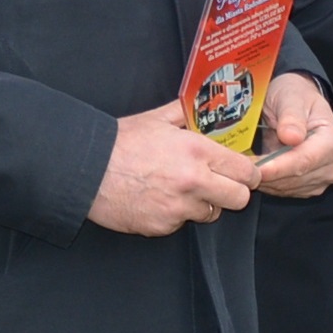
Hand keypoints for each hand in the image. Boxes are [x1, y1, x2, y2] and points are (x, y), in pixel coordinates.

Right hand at [90, 107, 265, 234]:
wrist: (86, 169)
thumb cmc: (119, 142)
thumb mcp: (156, 119)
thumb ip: (185, 114)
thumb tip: (202, 106)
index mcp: (196, 151)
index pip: (246, 170)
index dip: (247, 172)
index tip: (242, 172)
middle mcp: (193, 181)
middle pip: (240, 199)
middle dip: (233, 193)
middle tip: (220, 185)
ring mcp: (178, 207)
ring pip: (212, 214)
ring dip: (204, 205)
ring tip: (182, 191)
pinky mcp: (163, 226)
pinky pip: (182, 224)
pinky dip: (176, 215)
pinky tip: (159, 200)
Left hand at [250, 72, 332, 198]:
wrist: (298, 104)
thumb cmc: (295, 97)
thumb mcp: (291, 97)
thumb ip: (291, 116)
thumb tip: (291, 137)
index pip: (305, 160)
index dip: (279, 167)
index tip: (256, 168)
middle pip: (296, 178)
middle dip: (267, 174)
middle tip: (239, 165)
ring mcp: (323, 179)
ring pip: (288, 188)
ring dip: (265, 179)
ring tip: (245, 165)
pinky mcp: (309, 187)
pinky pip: (285, 191)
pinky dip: (268, 182)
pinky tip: (257, 169)